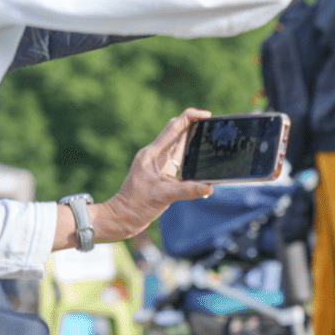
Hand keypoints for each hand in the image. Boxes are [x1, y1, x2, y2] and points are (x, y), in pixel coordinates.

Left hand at [86, 110, 213, 246]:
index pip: (174, 128)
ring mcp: (158, 164)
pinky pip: (179, 160)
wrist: (121, 218)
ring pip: (178, 145)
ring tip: (211, 139)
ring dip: (194, 140)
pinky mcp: (161, 174)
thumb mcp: (163, 196)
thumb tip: (209, 187)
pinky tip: (202, 162)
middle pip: (176, 132)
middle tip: (212, 126)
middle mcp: (155, 156)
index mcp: (152, 154)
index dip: (190, 117)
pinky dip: (191, 157)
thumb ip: (188, 190)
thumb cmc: (136, 206)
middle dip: (194, 125)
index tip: (207, 115)